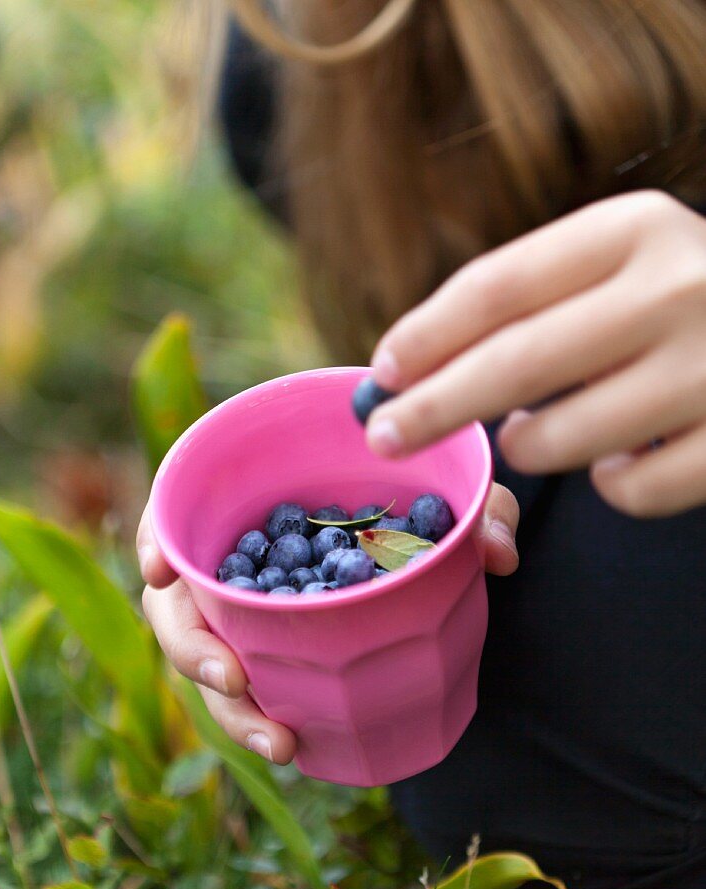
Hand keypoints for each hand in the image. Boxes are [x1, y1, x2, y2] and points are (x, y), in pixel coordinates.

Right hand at [137, 489, 518, 763]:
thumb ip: (482, 511)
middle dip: (192, 648)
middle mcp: (239, 563)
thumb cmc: (424, 496)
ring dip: (234, 709)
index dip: (157, 537)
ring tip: (282, 743)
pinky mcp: (277, 660)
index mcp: (255, 501)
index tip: (159, 569)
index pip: (180, 509)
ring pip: (213, 665)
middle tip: (233, 679)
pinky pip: (254, 692)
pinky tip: (295, 744)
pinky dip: (261, 719)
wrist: (431, 538)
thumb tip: (496, 555)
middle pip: (182, 606)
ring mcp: (252, 616)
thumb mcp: (459, 495)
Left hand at [366, 190, 705, 517]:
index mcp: (634, 229)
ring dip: (531, 447)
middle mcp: (675, 288)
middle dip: (434, 408)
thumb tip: (410, 367)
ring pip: (561, 440)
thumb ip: (536, 299)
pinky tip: (626, 455)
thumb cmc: (688, 302)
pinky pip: (626, 491)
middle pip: (514, 364)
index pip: (499, 285)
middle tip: (384, 437)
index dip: (426, 335)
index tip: (382, 371)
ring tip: (544, 430)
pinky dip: (610, 484)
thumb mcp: (626, 263)